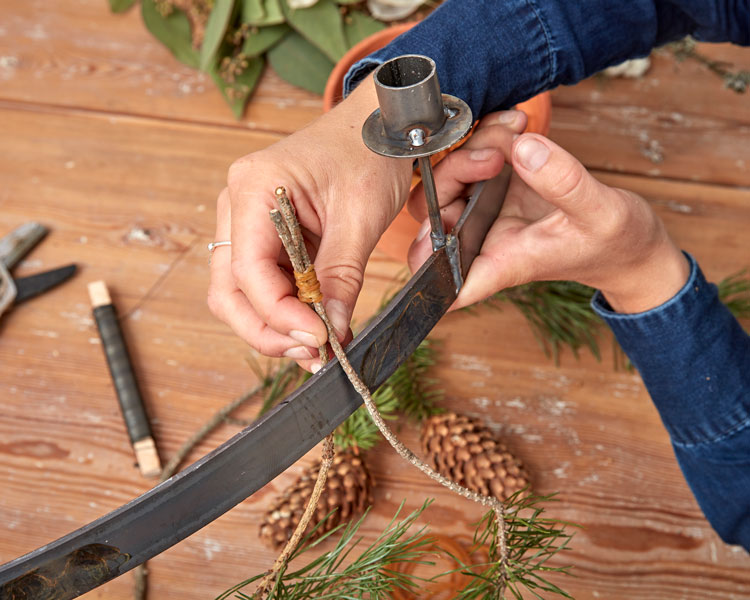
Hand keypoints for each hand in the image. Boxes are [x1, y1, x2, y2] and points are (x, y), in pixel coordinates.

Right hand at [208, 77, 411, 370]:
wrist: (376, 125)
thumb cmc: (368, 153)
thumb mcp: (361, 217)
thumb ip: (341, 277)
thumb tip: (330, 333)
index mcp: (253, 187)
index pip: (248, 270)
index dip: (279, 314)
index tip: (318, 340)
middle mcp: (237, 205)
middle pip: (230, 291)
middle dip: (268, 330)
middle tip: (313, 354)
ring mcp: (246, 221)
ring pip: (240, 294)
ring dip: (274, 327)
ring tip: (318, 347)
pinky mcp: (264, 236)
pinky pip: (263, 284)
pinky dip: (286, 311)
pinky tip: (315, 326)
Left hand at [407, 113, 689, 313]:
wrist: (628, 240)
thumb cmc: (614, 244)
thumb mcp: (600, 214)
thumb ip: (563, 184)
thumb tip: (525, 149)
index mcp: (499, 261)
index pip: (444, 277)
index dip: (425, 261)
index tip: (432, 229)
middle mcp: (484, 238)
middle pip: (433, 211)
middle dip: (454, 172)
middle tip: (498, 153)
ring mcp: (489, 211)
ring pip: (449, 177)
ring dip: (474, 146)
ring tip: (517, 130)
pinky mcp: (500, 185)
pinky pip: (475, 155)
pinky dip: (490, 135)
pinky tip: (517, 123)